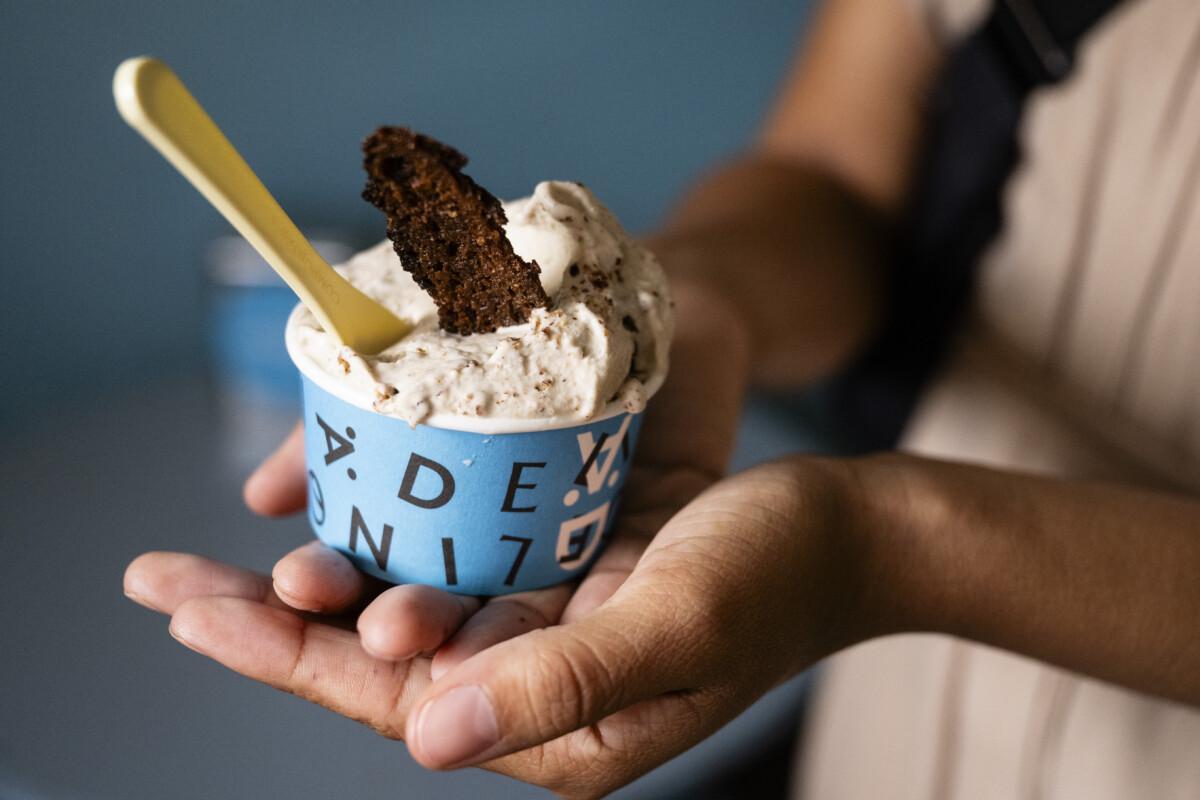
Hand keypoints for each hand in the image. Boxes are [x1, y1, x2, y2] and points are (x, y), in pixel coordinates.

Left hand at [124, 283, 774, 794]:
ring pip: (401, 608)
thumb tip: (425, 737)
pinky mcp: (556, 579)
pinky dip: (388, 538)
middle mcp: (533, 689)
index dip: (278, 652)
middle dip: (267, 620)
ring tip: (228, 553)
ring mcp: (540, 633)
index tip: (186, 606)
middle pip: (370, 660)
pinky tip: (340, 512)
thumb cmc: (773, 574)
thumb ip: (561, 687)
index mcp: (552, 727)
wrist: (843, 529)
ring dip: (320, 579)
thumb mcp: (676, 626)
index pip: (385, 699)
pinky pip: (448, 563)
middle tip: (165, 578)